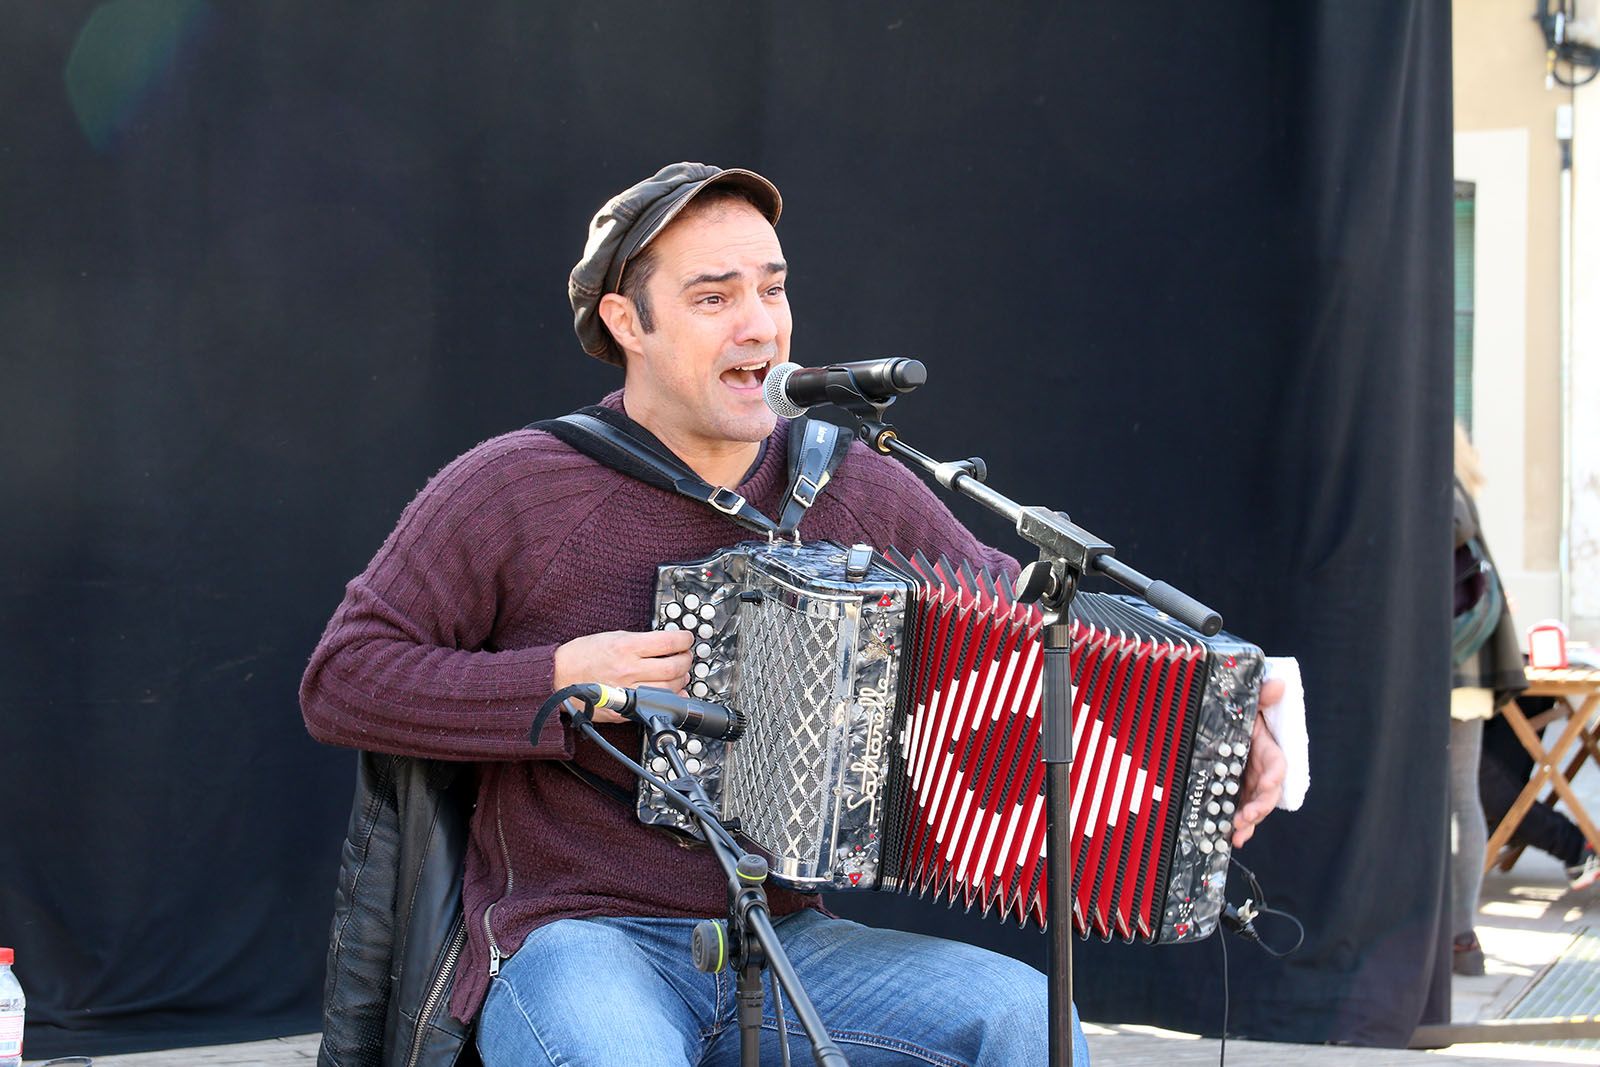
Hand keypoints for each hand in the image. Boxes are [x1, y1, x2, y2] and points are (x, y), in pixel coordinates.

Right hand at [552, 629, 693, 724]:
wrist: (558, 677)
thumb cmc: (581, 656)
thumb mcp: (611, 637)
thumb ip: (639, 641)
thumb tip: (664, 644)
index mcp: (625, 647)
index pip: (668, 642)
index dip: (685, 640)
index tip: (687, 639)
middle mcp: (629, 669)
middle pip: (674, 667)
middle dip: (686, 660)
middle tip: (685, 656)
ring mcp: (628, 691)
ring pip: (670, 689)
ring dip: (682, 680)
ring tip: (680, 673)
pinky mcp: (625, 710)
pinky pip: (655, 707)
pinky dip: (670, 700)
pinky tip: (672, 693)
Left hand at [1231, 676, 1286, 847]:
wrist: (1225, 725)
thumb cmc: (1239, 715)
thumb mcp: (1248, 703)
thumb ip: (1260, 696)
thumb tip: (1277, 684)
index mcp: (1267, 750)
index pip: (1277, 764)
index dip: (1274, 775)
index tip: (1267, 783)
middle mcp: (1262, 771)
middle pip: (1268, 793)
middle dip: (1259, 806)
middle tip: (1246, 816)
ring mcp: (1250, 784)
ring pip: (1255, 807)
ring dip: (1249, 821)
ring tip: (1237, 832)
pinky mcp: (1238, 794)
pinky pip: (1241, 813)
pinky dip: (1239, 827)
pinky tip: (1231, 839)